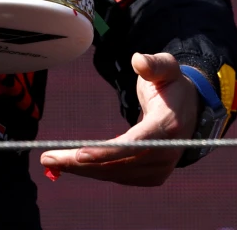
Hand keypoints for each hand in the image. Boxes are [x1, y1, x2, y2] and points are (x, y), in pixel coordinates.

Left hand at [39, 52, 199, 186]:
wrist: (188, 110)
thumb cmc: (171, 84)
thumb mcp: (167, 67)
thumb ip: (154, 63)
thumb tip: (138, 60)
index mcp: (169, 126)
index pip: (136, 144)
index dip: (108, 151)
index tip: (80, 154)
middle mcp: (166, 153)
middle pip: (119, 164)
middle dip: (82, 163)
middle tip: (48, 158)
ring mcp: (160, 168)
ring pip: (115, 173)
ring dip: (82, 170)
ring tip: (51, 161)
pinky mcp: (152, 176)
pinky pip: (118, 176)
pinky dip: (94, 171)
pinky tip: (71, 165)